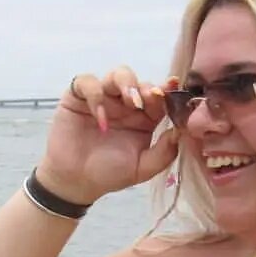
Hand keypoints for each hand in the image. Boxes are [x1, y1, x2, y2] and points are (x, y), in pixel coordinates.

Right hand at [36, 66, 180, 204]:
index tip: (172, 87)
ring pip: (118, 74)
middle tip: (151, 99)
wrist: (75, 182)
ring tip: (131, 101)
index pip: (159, 98)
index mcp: (144, 118)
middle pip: (140, 82)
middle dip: (147, 88)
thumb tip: (180, 132)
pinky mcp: (78, 97)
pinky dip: (95, 94)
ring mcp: (103, 98)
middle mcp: (125, 104)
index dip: (167, 91)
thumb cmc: (109, 174)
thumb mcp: (142, 168)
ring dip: (126, 83)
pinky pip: (87, 82)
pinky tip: (100, 117)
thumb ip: (164, 153)